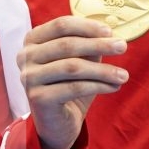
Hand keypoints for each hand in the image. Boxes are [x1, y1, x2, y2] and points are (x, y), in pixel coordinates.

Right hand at [19, 16, 128, 148]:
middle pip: (67, 44)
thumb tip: (110, 34)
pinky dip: (98, 86)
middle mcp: (25, 56)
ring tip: (123, 74)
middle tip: (122, 47)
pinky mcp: (37, 97)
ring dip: (103, 70)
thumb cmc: (68, 86)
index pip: (61, 25)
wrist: (57, 124)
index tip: (110, 31)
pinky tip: (114, 87)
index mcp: (33, 41)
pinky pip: (74, 87)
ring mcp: (29, 77)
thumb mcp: (80, 61)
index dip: (87, 26)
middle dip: (99, 45)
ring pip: (72, 67)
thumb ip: (89, 45)